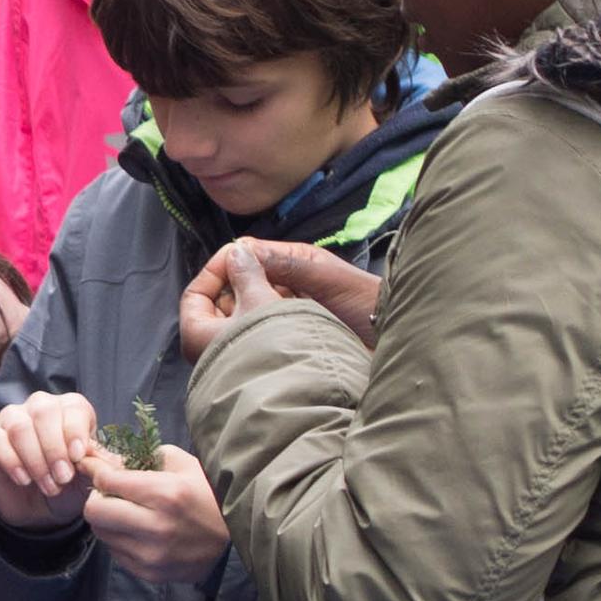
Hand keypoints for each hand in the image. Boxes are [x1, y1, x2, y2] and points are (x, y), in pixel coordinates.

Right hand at [0, 392, 99, 531]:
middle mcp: (40, 408)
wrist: (38, 510)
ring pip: (20, 426)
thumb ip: (100, 465)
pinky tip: (24, 480)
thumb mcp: (88, 478)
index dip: (75, 430)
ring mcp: (12, 420)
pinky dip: (12, 463)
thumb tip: (116, 463)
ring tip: (48, 486)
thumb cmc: (68, 487)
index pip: (73, 407)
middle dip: (54, 448)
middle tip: (62, 478)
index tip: (78, 456)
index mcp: (70, 410)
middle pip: (44, 411)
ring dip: (36, 460)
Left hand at [83, 448, 229, 579]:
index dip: (95, 470)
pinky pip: (115, 552)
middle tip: (109, 493)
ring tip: (126, 512)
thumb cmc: (206, 493)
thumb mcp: (182, 463)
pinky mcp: (150, 573)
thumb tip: (103, 458)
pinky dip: (119, 539)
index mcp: (166, 494)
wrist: (235, 538)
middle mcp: (156, 527)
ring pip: (101, 533)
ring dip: (107, 520)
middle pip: (94, 511)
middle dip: (97, 498)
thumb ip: (142, 456)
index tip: (93, 467)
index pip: (107, 481)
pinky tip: (137, 531)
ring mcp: (152, 554)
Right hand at [178, 238, 384, 357]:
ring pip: (247, 309)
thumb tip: (237, 252)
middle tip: (219, 323)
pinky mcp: (290, 333)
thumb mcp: (325, 278)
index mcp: (292, 261)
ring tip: (234, 338)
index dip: (221, 271)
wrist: (395, 336)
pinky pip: (260, 331)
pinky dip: (251, 336)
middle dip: (225, 300)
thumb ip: (285, 264)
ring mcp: (287, 308)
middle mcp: (286, 282)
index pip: (242, 256)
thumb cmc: (367, 303)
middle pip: (240, 283)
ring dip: (238, 320)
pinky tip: (249, 348)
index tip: (205, 294)